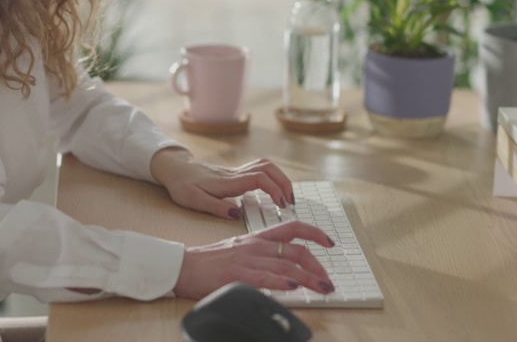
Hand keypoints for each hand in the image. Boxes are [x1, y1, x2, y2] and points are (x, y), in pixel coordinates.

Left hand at [149, 148, 294, 218]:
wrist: (175, 169)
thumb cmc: (182, 186)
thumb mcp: (194, 200)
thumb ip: (216, 207)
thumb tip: (237, 214)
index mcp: (227, 182)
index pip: (259, 179)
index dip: (274, 189)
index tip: (282, 204)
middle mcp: (235, 174)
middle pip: (268, 168)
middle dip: (284, 183)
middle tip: (290, 202)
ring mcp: (236, 172)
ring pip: (266, 165)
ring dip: (280, 178)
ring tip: (287, 197)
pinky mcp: (236, 174)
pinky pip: (260, 170)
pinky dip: (273, 178)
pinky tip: (274, 192)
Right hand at [172, 221, 336, 299]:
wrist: (185, 266)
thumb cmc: (211, 262)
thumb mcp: (240, 252)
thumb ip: (262, 258)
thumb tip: (285, 269)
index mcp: (258, 238)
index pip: (292, 228)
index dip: (315, 233)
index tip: (330, 242)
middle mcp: (256, 245)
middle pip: (295, 250)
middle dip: (318, 266)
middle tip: (328, 281)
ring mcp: (248, 258)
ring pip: (286, 264)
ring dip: (309, 278)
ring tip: (322, 288)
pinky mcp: (237, 273)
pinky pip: (264, 276)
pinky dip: (281, 281)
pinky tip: (293, 286)